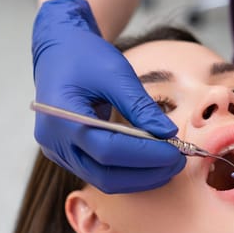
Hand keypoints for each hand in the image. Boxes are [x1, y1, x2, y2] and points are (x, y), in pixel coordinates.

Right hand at [32, 0, 184, 192]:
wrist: (58, 51)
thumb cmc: (85, 56)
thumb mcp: (116, 73)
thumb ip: (141, 107)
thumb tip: (168, 134)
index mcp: (63, 119)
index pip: (109, 150)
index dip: (146, 155)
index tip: (176, 152)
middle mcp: (56, 143)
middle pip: (106, 175)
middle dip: (147, 173)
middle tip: (177, 163)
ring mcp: (59, 153)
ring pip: (104, 181)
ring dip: (140, 178)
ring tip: (168, 164)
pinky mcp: (68, 156)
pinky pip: (101, 174)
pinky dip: (128, 173)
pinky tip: (151, 163)